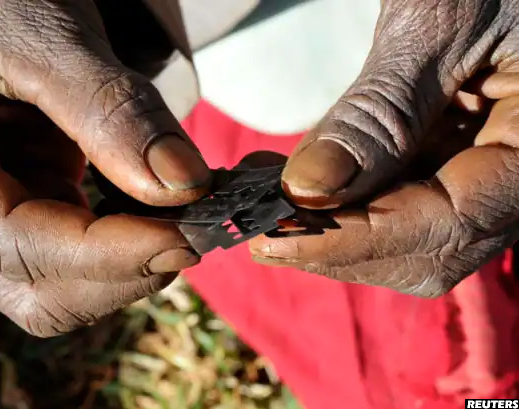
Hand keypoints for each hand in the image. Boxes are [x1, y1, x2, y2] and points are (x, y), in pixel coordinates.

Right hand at [0, 0, 210, 335]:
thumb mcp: (49, 36)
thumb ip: (114, 112)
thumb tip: (184, 186)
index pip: (17, 245)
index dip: (109, 254)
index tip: (185, 236)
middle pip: (38, 293)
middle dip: (123, 273)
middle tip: (194, 229)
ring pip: (60, 292)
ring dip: (129, 269)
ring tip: (182, 220)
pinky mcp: (10, 220)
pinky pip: (71, 264)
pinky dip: (122, 251)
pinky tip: (157, 216)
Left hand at [250, 0, 518, 296]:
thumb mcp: (434, 25)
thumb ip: (379, 113)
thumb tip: (308, 191)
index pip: (453, 222)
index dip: (356, 240)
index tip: (271, 239)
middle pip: (431, 245)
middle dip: (338, 245)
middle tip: (256, 227)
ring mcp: (490, 167)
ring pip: (412, 234)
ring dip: (332, 227)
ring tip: (262, 201)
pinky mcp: (458, 156)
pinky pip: (403, 198)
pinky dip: (344, 200)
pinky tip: (293, 182)